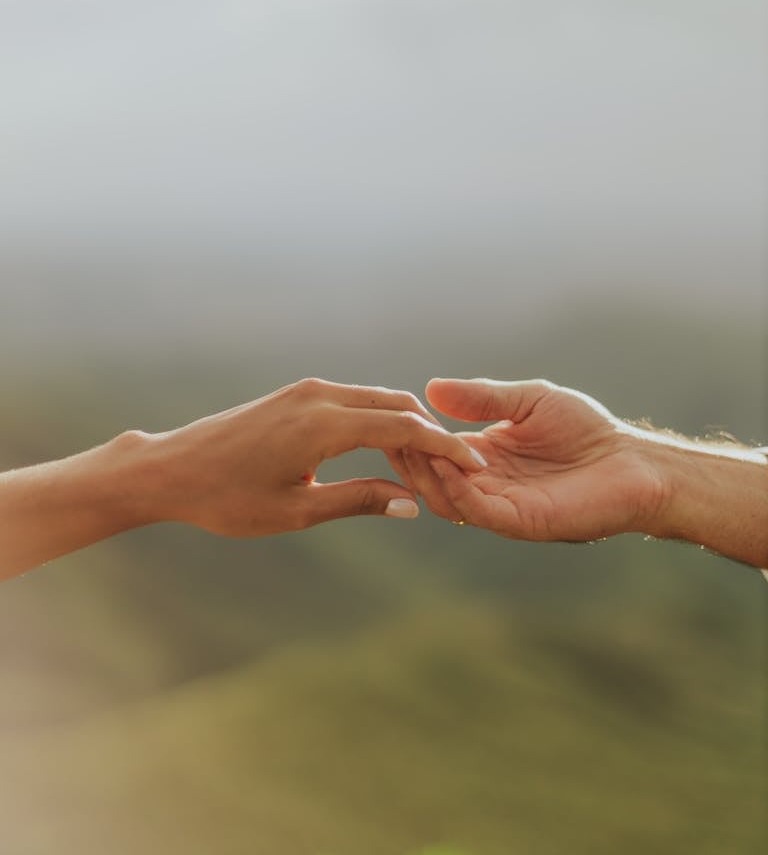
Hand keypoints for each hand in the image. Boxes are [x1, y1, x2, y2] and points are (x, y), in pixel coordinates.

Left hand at [145, 378, 484, 536]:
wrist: (173, 468)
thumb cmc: (228, 498)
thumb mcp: (297, 511)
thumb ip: (359, 501)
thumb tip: (413, 505)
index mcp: (323, 425)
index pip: (403, 429)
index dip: (445, 448)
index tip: (476, 467)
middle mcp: (320, 396)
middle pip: (398, 405)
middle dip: (433, 435)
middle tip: (460, 470)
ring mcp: (307, 390)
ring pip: (377, 400)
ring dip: (408, 427)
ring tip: (430, 466)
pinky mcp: (298, 394)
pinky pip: (355, 401)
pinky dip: (381, 421)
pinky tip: (391, 451)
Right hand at [398, 378, 666, 541]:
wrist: (633, 462)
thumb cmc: (588, 430)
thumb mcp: (528, 400)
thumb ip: (483, 396)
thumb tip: (430, 388)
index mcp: (485, 455)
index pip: (435, 450)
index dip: (413, 434)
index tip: (394, 412)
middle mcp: (487, 484)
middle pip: (431, 478)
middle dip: (410, 456)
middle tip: (393, 434)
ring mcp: (501, 505)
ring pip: (446, 498)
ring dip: (427, 473)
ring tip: (417, 445)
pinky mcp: (520, 521)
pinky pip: (477, 510)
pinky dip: (456, 489)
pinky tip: (446, 463)